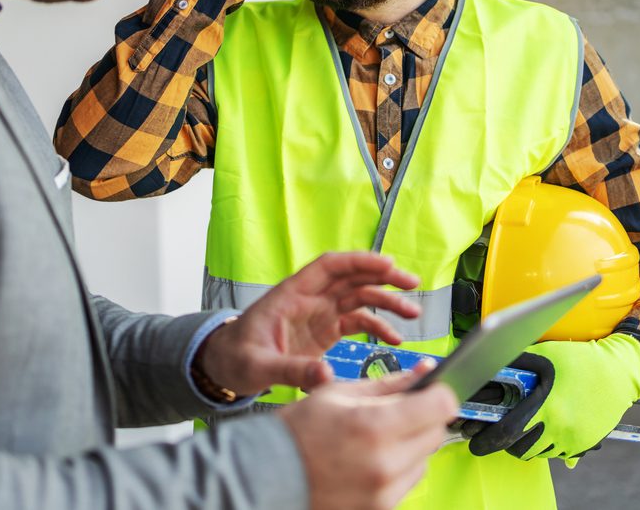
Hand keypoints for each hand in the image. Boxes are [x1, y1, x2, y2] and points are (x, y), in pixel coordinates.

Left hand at [196, 251, 422, 395]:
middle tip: (412, 283)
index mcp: (291, 294)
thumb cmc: (235, 358)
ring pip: (359, 297)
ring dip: (387, 301)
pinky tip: (395, 338)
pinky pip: (357, 322)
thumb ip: (292, 371)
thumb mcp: (258, 366)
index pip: (329, 266)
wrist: (225, 366)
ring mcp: (319, 314)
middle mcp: (310, 299)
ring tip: (413, 313)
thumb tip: (327, 377)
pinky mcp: (325, 331)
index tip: (387, 263)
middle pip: (352, 277)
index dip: (359, 261)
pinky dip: (378, 327)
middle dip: (383, 276)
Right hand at [280, 363, 458, 509]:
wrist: (268, 476)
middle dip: (424, 416)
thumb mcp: (340, 394)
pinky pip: (407, 482)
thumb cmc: (297, 432)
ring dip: (412, 444)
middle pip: (436, 433)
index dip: (439, 392)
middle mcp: (385, 464)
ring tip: (376, 438)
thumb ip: (388, 383)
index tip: (433, 389)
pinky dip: (398, 467)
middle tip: (399, 410)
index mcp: (374, 427)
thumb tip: (423, 371)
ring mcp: (384, 493)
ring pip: (425, 459)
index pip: (440, 406)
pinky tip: (371, 458)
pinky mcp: (381, 509)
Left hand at [465, 333, 639, 462]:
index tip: (475, 439)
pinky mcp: (583, 445)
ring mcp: (573, 439)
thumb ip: (515, 361)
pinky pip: (555, 453)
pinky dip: (542, 445)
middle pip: (519, 448)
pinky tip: (540, 428)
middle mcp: (561, 427)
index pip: (508, 432)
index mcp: (548, 406)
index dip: (487, 438)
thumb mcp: (545, 355)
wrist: (619, 373)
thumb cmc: (582, 361)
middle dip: (502, 443)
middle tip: (494, 433)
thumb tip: (487, 365)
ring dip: (522, 445)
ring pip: (536, 453)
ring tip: (517, 428)